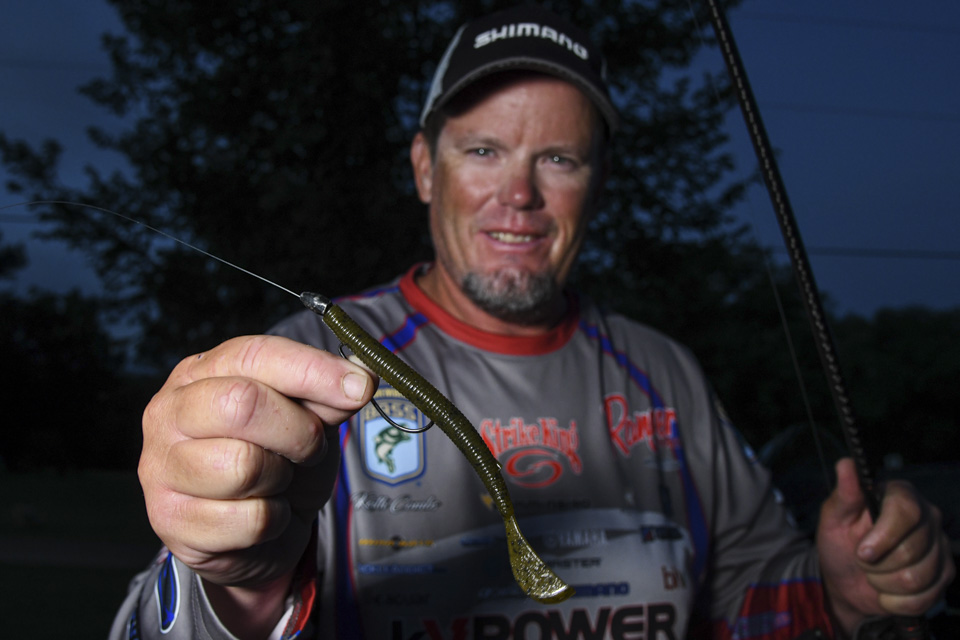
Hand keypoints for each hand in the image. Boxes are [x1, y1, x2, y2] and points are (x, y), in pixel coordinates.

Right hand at [138, 335, 376, 633]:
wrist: (252, 534)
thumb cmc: (275, 460)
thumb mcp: (307, 417)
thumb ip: (327, 395)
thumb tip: (360, 379)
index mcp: (201, 371)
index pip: (255, 355)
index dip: (313, 369)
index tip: (360, 386)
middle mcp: (170, 411)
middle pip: (242, 404)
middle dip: (299, 430)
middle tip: (313, 446)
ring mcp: (162, 467)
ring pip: (244, 466)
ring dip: (283, 479)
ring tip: (279, 480)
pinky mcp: (172, 522)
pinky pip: (249, 519)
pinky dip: (274, 520)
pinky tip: (263, 513)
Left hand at [817, 458, 954, 634]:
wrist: (846, 579)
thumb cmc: (840, 542)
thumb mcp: (834, 517)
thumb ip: (844, 493)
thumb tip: (846, 463)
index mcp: (901, 496)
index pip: (907, 510)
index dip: (884, 536)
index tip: (863, 551)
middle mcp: (927, 517)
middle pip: (913, 549)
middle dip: (877, 564)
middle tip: (863, 560)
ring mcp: (940, 547)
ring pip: (918, 577)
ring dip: (884, 583)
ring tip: (873, 574)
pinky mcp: (944, 575)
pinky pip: (924, 597)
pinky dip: (896, 601)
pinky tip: (887, 590)